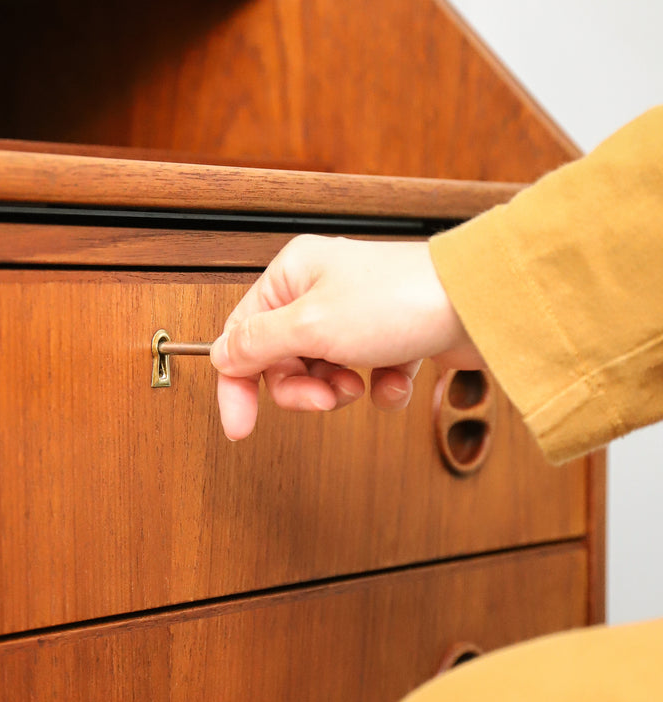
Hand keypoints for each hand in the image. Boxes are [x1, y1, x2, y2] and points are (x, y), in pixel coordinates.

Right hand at [209, 235, 481, 439]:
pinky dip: (381, 386)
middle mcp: (321, 289)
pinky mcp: (392, 335)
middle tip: (326, 397)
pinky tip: (398, 378)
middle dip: (303, 388)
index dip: (237, 383)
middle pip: (283, 359)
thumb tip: (221, 356)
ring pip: (324, 372)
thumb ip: (257, 345)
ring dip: (340, 388)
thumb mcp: (310, 326)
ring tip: (362, 382)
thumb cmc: (399, 299)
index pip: (242, 335)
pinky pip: (368, 375)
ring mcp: (358, 313)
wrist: (479, 305)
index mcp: (292, 275)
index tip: (240, 426)